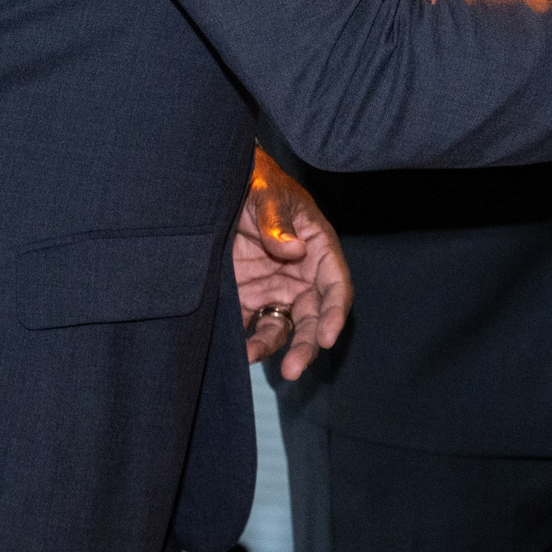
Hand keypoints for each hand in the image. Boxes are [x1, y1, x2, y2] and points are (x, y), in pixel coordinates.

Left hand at [233, 146, 352, 380]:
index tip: (328, 337)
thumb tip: (294, 250)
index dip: (335, 313)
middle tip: (294, 368)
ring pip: (283, 328)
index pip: (336, 286)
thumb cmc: (255, 183)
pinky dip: (245, 343)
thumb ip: (278, 223)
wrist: (216, 187)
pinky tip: (235, 352)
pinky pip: (250, 327)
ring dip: (273, 348)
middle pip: (313, 317)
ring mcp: (273, 289)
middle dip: (307, 344)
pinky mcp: (246, 300)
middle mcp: (301, 275)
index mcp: (318, 248)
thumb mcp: (266, 195)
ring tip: (250, 357)